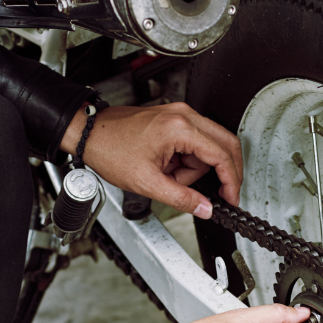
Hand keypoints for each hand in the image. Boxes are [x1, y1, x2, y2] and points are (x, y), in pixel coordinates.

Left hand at [60, 102, 242, 218]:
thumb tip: (205, 208)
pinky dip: (188, 159)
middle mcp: (184, 116)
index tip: (231, 197)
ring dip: (197, 168)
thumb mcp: (147, 183)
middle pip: (225, 144)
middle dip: (223, 173)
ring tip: (169, 177)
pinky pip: (195, 142)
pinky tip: (169, 167)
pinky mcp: (174, 119)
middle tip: (220, 193)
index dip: (231, 181)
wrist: (90, 134)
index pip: (221, 155)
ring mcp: (179, 115)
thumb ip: (181, 198)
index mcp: (179, 128)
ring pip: (209, 145)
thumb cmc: (111, 150)